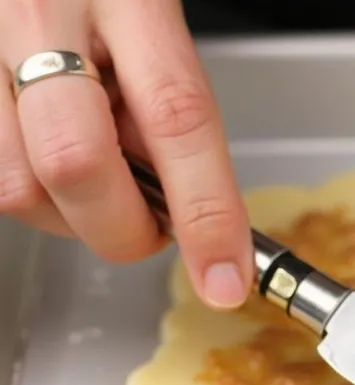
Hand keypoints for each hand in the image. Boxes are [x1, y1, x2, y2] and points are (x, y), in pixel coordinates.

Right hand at [0, 0, 252, 308]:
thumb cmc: (108, 2)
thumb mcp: (156, 41)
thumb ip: (172, 122)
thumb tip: (187, 222)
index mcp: (129, 0)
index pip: (178, 119)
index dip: (206, 212)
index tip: (226, 279)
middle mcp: (41, 13)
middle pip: (76, 163)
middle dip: (123, 229)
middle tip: (148, 227)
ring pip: (18, 185)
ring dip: (71, 215)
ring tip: (96, 174)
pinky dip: (37, 195)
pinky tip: (52, 158)